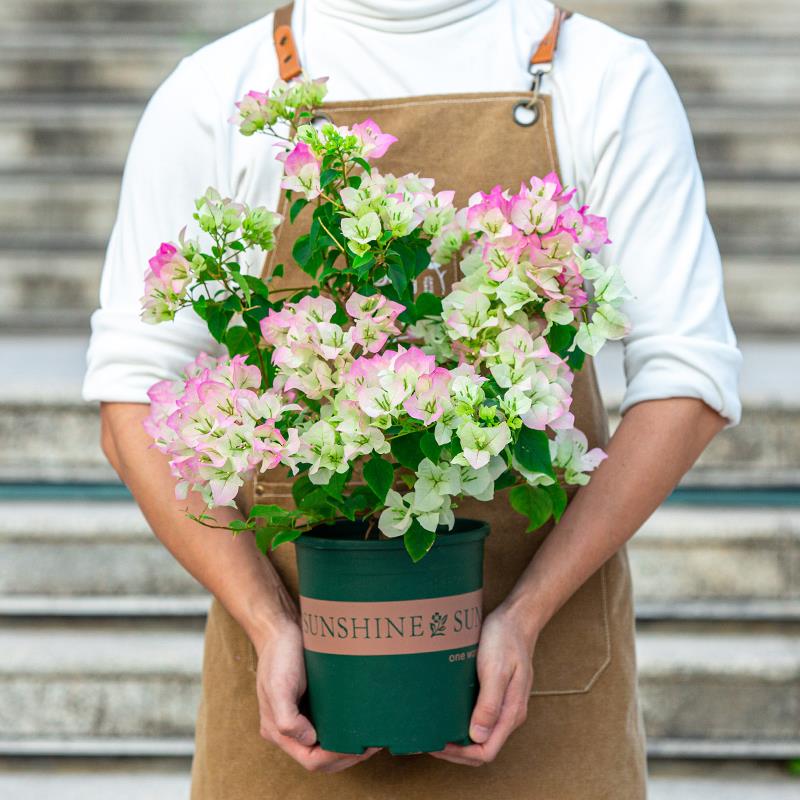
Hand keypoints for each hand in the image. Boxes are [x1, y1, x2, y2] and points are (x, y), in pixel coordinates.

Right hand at [255, 617, 380, 772]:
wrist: (281, 628)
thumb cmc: (278, 654)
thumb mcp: (278, 686)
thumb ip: (287, 719)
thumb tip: (310, 740)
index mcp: (277, 730)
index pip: (310, 759)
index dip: (335, 757)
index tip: (358, 745)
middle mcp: (290, 728)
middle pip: (322, 758)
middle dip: (348, 755)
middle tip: (373, 743)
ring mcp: (302, 716)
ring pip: (328, 744)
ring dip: (350, 745)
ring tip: (372, 736)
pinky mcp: (313, 703)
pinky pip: (331, 725)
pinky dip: (347, 728)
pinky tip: (363, 720)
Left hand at [430, 604, 535, 766]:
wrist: (516, 619)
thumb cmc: (505, 640)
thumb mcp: (495, 670)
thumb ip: (489, 704)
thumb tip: (477, 737)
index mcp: (511, 713)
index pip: (486, 751)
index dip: (461, 754)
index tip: (438, 744)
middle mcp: (509, 714)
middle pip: (483, 748)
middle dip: (457, 751)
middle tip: (431, 740)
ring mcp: (504, 705)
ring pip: (481, 735)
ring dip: (459, 739)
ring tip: (436, 729)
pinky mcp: (497, 694)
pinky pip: (480, 718)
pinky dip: (463, 723)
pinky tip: (447, 713)